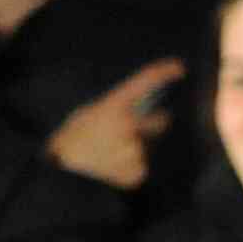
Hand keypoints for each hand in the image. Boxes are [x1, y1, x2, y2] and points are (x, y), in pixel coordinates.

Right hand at [45, 57, 184, 191]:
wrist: (64, 173)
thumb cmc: (70, 140)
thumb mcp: (87, 114)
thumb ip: (113, 110)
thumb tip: (131, 111)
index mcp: (113, 106)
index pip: (144, 82)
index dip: (164, 72)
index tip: (178, 68)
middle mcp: (129, 125)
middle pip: (158, 121)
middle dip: (154, 124)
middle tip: (135, 131)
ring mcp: (134, 150)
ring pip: (145, 147)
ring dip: (134, 150)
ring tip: (109, 156)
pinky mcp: (136, 172)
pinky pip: (139, 167)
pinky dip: (129, 169)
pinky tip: (111, 169)